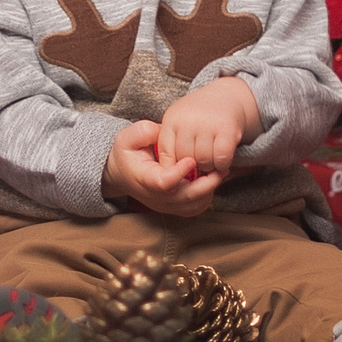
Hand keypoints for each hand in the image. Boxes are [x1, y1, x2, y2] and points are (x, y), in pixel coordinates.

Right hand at [102, 119, 219, 216]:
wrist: (121, 172)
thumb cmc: (127, 153)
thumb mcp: (128, 137)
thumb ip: (144, 132)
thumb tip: (161, 132)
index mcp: (144, 178)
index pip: (163, 183)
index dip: (179, 174)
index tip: (191, 160)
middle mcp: (155, 196)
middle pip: (183, 198)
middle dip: (205, 185)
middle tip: (220, 169)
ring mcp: (164, 205)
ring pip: (191, 206)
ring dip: (208, 191)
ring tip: (219, 172)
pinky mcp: (173, 207)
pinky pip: (193, 209)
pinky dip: (206, 198)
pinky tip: (211, 181)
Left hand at [156, 77, 257, 182]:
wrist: (226, 96)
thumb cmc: (198, 116)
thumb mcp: (178, 123)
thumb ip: (170, 145)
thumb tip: (168, 176)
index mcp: (172, 119)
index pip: (166, 154)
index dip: (173, 167)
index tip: (181, 170)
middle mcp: (188, 120)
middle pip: (185, 160)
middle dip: (193, 166)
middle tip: (200, 162)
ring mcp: (208, 124)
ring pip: (204, 161)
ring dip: (209, 166)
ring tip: (211, 157)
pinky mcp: (227, 130)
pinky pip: (221, 159)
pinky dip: (223, 164)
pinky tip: (223, 159)